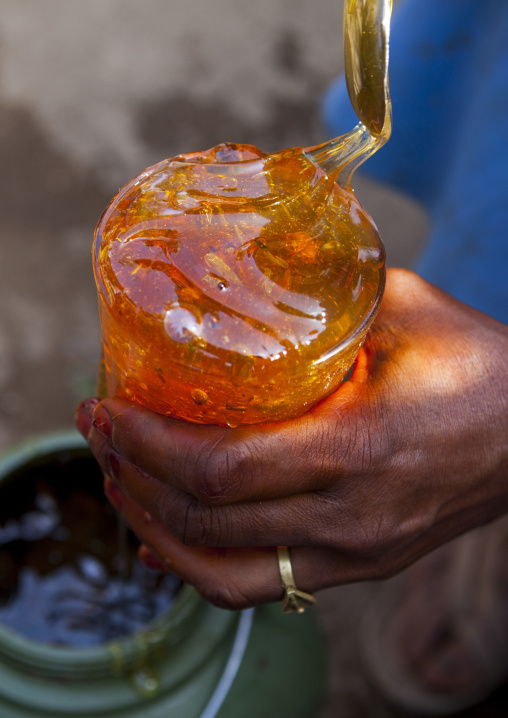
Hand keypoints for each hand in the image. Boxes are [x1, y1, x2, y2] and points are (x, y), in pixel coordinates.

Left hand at [76, 269, 507, 608]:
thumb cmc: (481, 368)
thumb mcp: (411, 312)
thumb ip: (334, 290)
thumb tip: (262, 265)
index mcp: (358, 449)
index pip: (219, 469)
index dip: (145, 444)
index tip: (105, 410)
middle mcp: (349, 518)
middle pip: (206, 522)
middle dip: (133, 478)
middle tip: (98, 434)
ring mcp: (353, 555)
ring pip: (222, 573)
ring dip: (156, 531)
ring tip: (122, 484)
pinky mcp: (359, 568)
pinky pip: (260, 587)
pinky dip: (200, 567)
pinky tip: (171, 539)